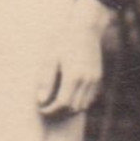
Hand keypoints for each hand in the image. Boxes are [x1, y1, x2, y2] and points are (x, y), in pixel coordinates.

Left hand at [38, 0, 114, 116]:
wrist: (84, 29)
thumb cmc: (62, 41)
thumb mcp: (50, 58)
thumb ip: (46, 80)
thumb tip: (40, 100)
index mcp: (73, 76)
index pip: (62, 103)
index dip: (51, 110)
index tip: (41, 109)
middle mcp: (87, 80)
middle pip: (73, 107)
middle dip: (59, 111)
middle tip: (46, 108)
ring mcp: (95, 79)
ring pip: (84, 105)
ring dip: (70, 108)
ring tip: (56, 104)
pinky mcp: (98, 77)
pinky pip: (90, 97)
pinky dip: (80, 102)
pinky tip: (69, 97)